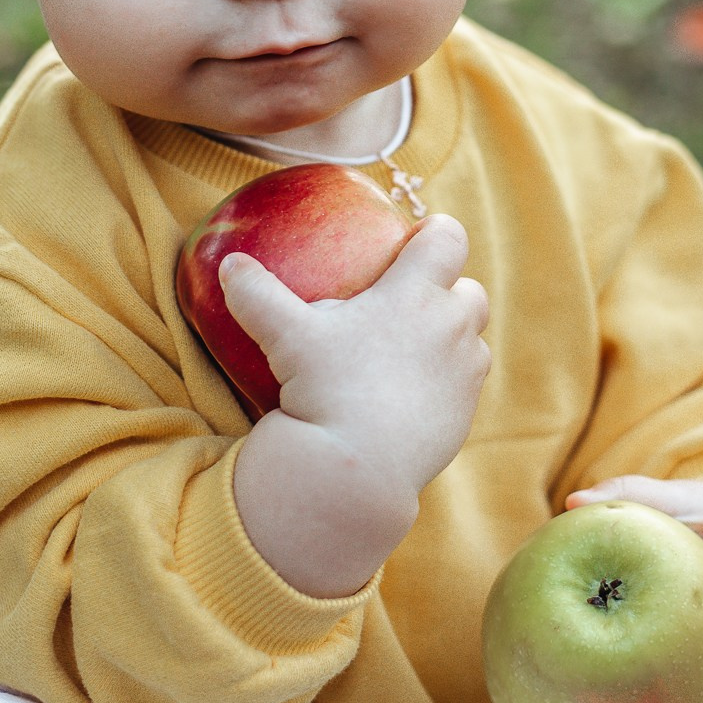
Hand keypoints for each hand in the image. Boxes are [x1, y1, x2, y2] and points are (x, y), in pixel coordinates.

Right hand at [221, 214, 490, 503]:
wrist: (357, 469)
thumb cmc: (325, 389)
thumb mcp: (286, 337)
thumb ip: (258, 295)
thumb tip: (229, 264)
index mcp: (415, 293)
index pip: (447, 239)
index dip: (436, 234)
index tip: (415, 242)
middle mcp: (451, 326)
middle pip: (471, 290)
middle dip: (448, 290)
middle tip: (409, 303)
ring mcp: (465, 373)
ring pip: (473, 339)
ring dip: (451, 337)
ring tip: (411, 351)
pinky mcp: (466, 414)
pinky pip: (466, 386)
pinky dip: (447, 381)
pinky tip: (411, 394)